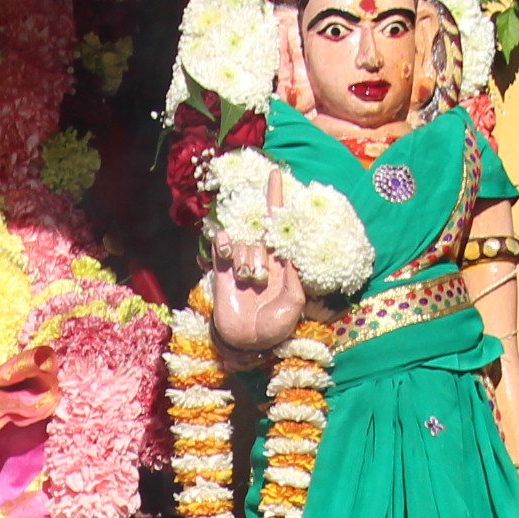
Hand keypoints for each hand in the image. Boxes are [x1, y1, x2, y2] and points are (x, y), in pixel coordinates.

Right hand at [210, 168, 311, 352]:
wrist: (246, 343)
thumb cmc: (274, 327)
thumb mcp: (294, 305)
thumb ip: (295, 280)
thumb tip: (290, 257)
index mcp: (281, 264)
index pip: (279, 225)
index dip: (276, 199)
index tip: (275, 174)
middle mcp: (261, 259)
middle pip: (260, 238)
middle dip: (260, 258)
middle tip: (259, 283)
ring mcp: (241, 264)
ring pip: (244, 246)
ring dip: (245, 263)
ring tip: (246, 284)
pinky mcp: (223, 271)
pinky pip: (222, 247)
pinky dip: (223, 244)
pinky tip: (225, 249)